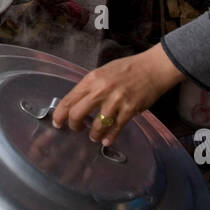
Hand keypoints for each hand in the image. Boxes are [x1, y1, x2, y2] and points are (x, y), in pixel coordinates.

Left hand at [52, 43, 183, 146]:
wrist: (152, 68)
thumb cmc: (127, 69)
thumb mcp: (102, 72)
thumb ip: (90, 87)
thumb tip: (77, 103)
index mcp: (91, 79)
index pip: (69, 99)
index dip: (59, 114)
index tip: (57, 123)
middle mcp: (101, 90)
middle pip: (77, 114)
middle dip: (74, 126)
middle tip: (77, 129)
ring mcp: (116, 101)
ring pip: (97, 125)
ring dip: (93, 134)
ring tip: (94, 136)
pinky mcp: (129, 110)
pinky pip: (116, 128)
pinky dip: (109, 137)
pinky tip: (106, 140)